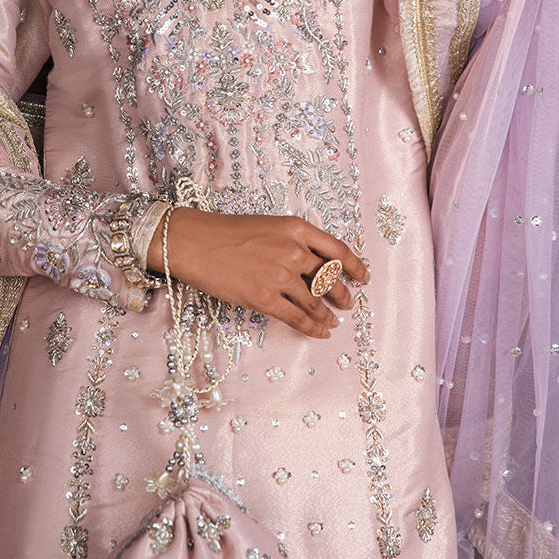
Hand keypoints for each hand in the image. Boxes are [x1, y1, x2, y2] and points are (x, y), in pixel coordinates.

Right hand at [147, 206, 369, 339]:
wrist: (195, 242)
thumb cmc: (227, 232)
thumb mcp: (269, 226)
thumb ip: (294, 242)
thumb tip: (314, 265)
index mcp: (296, 229)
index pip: (337, 249)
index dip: (355, 265)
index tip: (364, 276)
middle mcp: (293, 251)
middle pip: (329, 278)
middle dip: (342, 294)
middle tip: (348, 302)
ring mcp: (280, 276)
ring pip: (315, 302)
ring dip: (327, 315)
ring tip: (333, 322)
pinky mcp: (265, 298)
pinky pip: (297, 318)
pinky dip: (312, 328)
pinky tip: (319, 332)